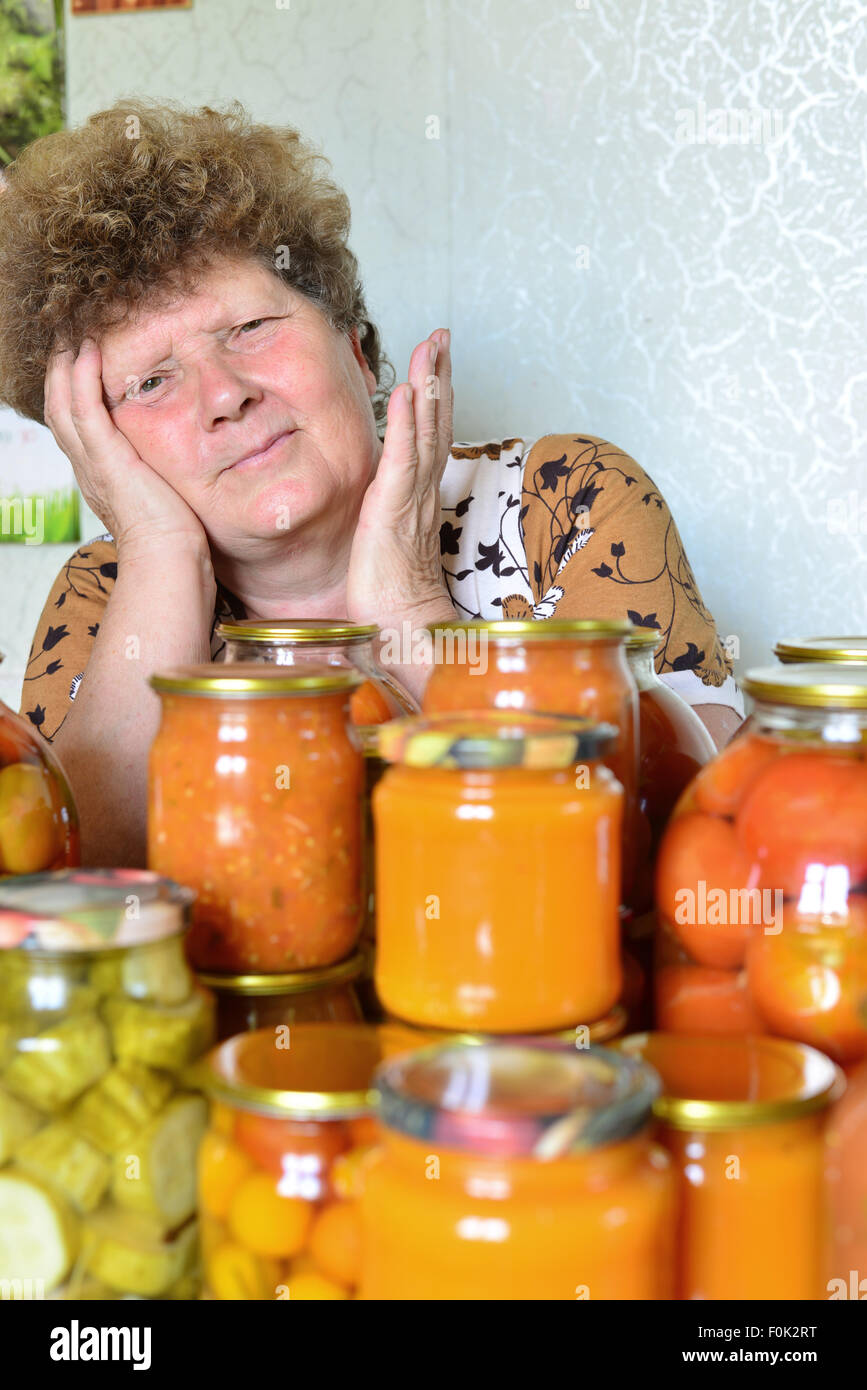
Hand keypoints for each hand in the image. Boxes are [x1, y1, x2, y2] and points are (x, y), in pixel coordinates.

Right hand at [44, 339, 208, 560]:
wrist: (168, 557)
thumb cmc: (173, 537)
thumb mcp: (160, 495)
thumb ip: (157, 474)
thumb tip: (175, 462)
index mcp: (98, 476)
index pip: (75, 427)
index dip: (72, 394)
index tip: (82, 366)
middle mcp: (87, 468)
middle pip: (58, 410)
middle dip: (60, 374)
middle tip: (68, 341)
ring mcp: (93, 463)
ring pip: (62, 404)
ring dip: (66, 367)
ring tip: (75, 337)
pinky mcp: (107, 459)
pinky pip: (84, 408)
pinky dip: (83, 377)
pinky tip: (89, 352)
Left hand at [346, 328, 455, 633]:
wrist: (400, 627)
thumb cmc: (390, 596)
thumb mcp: (385, 542)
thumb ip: (387, 516)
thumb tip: (378, 506)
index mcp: (418, 496)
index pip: (431, 435)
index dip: (435, 395)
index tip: (434, 359)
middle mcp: (421, 491)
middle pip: (436, 422)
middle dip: (439, 375)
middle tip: (441, 336)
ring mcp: (410, 498)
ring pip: (425, 431)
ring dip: (428, 385)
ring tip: (429, 347)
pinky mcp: (392, 510)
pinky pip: (401, 460)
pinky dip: (403, 424)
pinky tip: (403, 392)